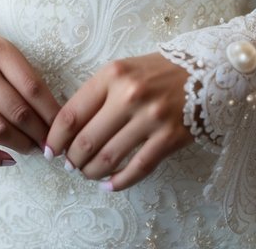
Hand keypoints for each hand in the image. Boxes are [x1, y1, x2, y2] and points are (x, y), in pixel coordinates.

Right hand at [0, 24, 60, 166]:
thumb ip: (19, 72)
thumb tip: (47, 110)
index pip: (33, 87)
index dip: (51, 112)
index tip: (60, 127)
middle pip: (17, 111)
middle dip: (39, 133)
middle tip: (49, 145)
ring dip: (20, 146)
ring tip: (31, 151)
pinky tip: (6, 159)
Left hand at [45, 52, 189, 190]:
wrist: (205, 70)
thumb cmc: (157, 71)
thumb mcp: (123, 70)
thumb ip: (98, 93)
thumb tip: (69, 128)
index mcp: (113, 75)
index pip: (72, 113)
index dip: (56, 137)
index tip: (50, 149)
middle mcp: (130, 95)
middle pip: (87, 140)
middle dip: (73, 159)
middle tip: (70, 164)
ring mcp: (151, 118)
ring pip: (109, 158)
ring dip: (92, 172)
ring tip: (88, 173)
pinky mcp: (169, 138)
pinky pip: (137, 169)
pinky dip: (119, 182)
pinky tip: (109, 185)